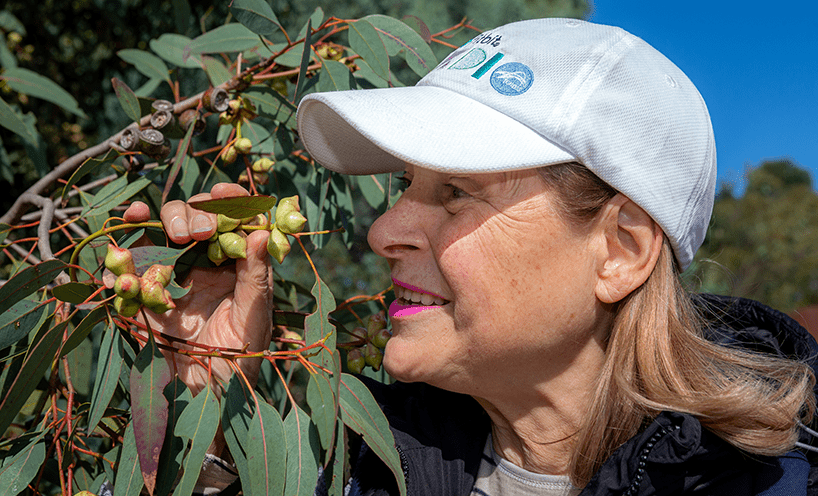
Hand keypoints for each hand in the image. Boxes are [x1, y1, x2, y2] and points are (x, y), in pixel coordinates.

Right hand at [123, 183, 273, 396]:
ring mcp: (167, 276)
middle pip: (191, 217)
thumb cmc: (239, 360)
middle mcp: (201, 263)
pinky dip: (118, 256)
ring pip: (155, 231)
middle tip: (197, 234)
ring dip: (154, 221)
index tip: (224, 193)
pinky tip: (121, 253)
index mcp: (233, 264)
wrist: (204, 399)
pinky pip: (124, 267)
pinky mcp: (139, 295)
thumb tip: (259, 234)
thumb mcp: (254, 319)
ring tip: (165, 233)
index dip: (229, 200)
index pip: (231, 220)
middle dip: (192, 214)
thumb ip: (256, 277)